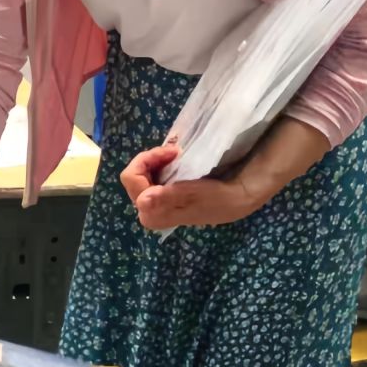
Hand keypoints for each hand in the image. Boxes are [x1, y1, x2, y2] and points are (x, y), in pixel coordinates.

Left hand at [122, 144, 269, 231]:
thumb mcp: (192, 194)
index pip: (131, 178)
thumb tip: (143, 201)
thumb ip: (166, 197)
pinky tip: (175, 162)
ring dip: (156, 162)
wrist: (234, 200)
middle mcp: (148, 211)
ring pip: (141, 175)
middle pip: (133, 176)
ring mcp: (154, 205)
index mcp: (151, 214)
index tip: (171, 152)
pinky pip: (150, 177)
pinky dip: (160, 166)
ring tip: (176, 155)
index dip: (147, 159)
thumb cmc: (214, 197)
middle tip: (174, 152)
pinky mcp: (162, 198)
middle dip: (150, 160)